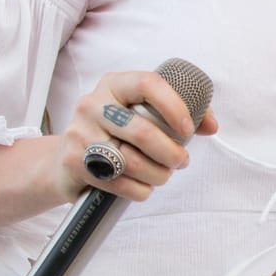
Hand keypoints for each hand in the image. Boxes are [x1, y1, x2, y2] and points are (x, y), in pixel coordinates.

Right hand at [49, 69, 219, 205]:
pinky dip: (141, 191)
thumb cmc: (115, 134)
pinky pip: (120, 184)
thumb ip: (180, 114)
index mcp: (114, 85)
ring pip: (133, 163)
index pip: (148, 84)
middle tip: (181, 161)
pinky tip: (143, 187)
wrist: (65, 159)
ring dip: (159, 175)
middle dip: (172, 153)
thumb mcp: (140, 114)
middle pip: (144, 132)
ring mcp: (80, 134)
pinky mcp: (74, 163)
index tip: (188, 129)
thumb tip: (211, 125)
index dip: (174, 106)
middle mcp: (93, 105)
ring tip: (163, 175)